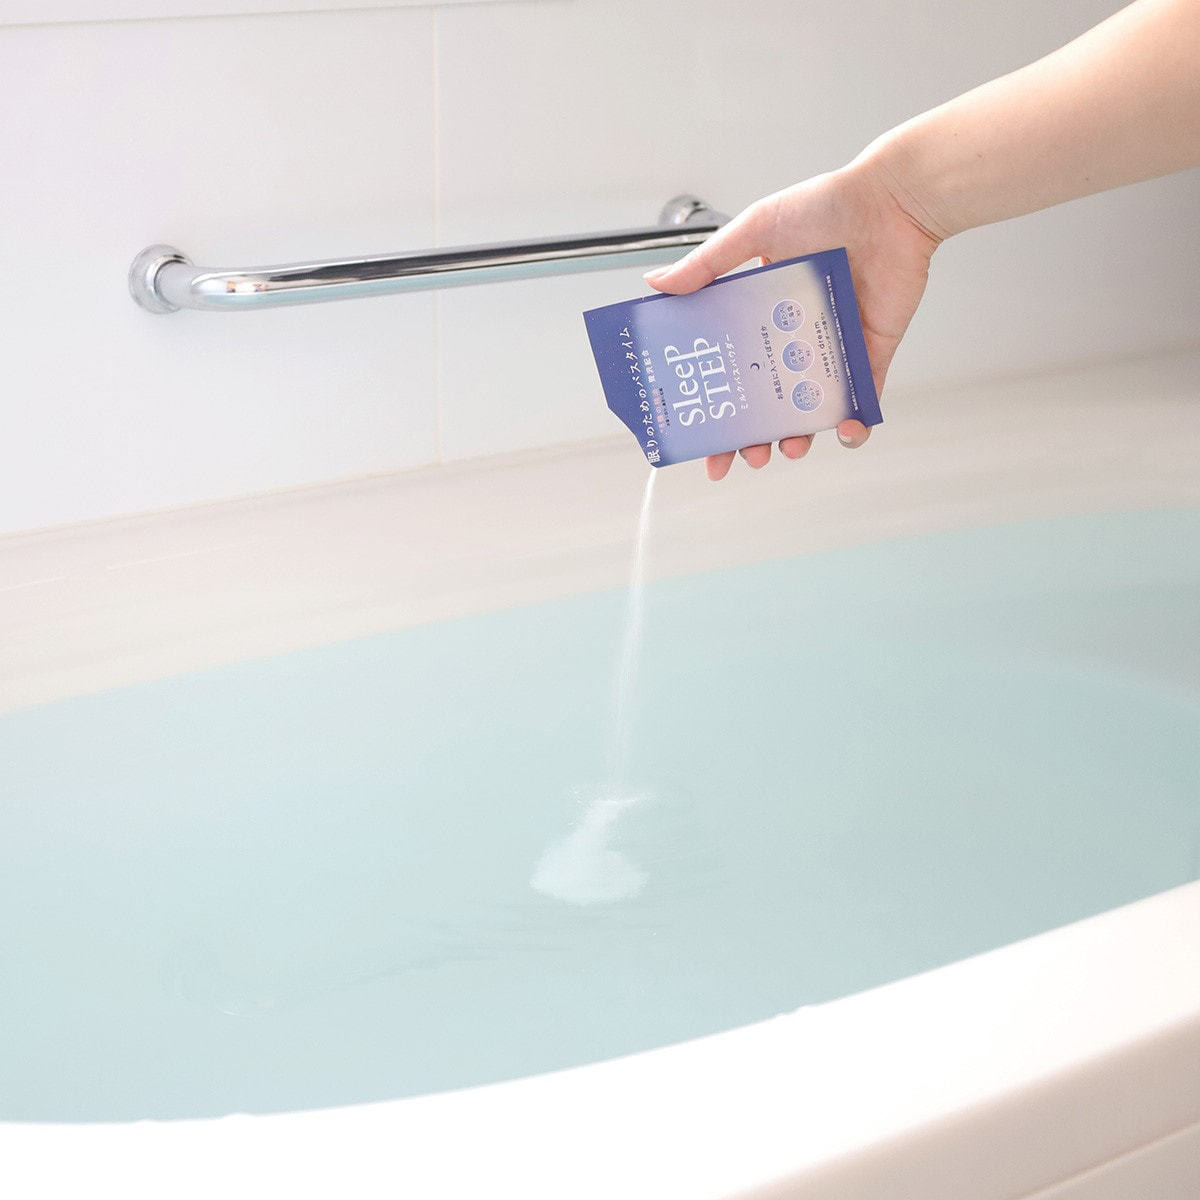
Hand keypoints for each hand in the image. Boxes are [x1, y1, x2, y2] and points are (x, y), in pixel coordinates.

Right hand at [644, 157, 940, 479]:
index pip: (729, 365)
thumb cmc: (828, 205)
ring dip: (796, 436)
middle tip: (745, 455)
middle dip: (753, 436)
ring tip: (788, 448)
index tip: (699, 433)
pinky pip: (861, 400)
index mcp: (760, 310)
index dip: (714, 403)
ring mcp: (831, 348)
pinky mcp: (870, 353)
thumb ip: (707, 264)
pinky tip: (844, 431)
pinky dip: (855, 424)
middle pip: (765, 399)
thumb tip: (656, 285)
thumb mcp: (755, 229)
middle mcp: (793, 335)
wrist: (893, 200)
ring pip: (808, 408)